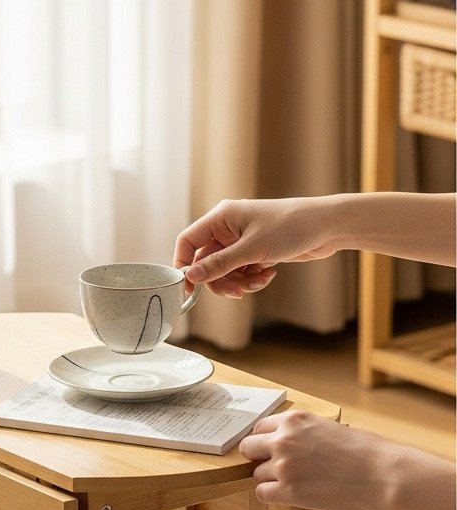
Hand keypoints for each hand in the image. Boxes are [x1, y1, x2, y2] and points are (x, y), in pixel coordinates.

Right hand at [173, 197, 339, 297]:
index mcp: (222, 217)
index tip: (189, 288)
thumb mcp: (252, 249)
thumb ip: (219, 264)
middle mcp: (229, 228)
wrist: (326, 226)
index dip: (184, 264)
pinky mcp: (256, 251)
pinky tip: (269, 273)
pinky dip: (253, 278)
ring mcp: (242, 241)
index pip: (188, 241)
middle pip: (207, 262)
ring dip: (239, 282)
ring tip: (259, 281)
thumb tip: (191, 276)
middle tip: (237, 292)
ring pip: (226, 271)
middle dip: (221, 280)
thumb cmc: (290, 226)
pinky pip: (242, 272)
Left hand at [239, 412, 396, 509]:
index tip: (271, 450)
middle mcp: (284, 439)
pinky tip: (291, 495)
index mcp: (295, 419)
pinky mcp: (289, 491)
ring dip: (270, 479)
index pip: (259, 427)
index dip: (264, 441)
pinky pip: (261, 494)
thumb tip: (288, 442)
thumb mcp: (329, 427)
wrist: (384, 474)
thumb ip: (304, 432)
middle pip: (248, 448)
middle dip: (259, 458)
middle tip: (276, 468)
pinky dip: (272, 496)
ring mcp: (284, 466)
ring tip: (296, 483)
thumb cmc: (365, 451)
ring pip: (256, 474)